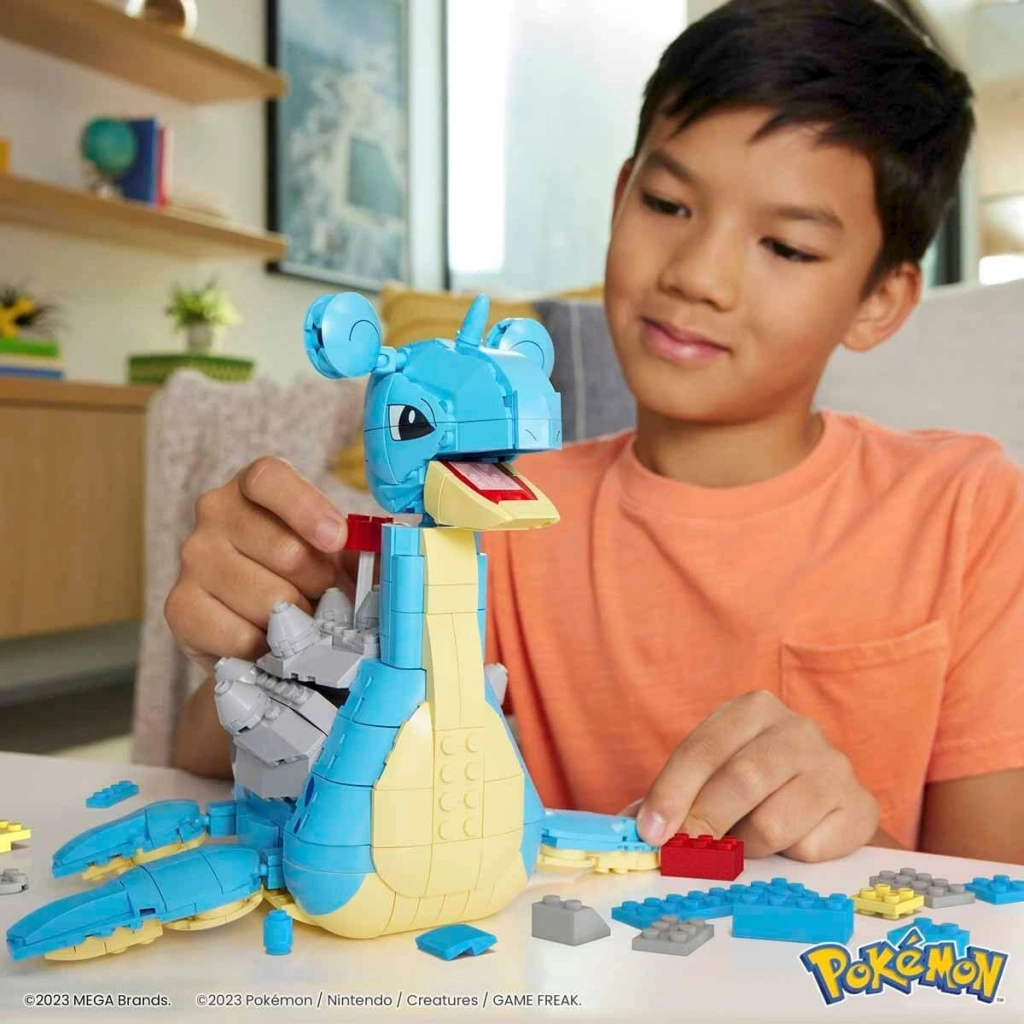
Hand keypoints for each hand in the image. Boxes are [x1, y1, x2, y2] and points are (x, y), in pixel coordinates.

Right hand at [164, 456, 356, 673]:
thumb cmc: (303, 577)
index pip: (269, 479)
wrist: (259, 629)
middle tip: (325, 596)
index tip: (337, 539)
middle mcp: (215, 512)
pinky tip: (269, 642)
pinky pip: (238, 635)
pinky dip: (266, 647)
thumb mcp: (334, 553)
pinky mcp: (179, 607)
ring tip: (297, 620)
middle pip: (284, 550)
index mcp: (254, 486)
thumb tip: (396, 549)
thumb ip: (360, 547)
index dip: (306, 508)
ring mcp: (192, 558)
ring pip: (266, 599)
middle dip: (319, 583)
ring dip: (296, 620)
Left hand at [625, 690, 879, 861]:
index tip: (652, 832)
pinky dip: (788, 856)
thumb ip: (674, 797)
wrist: (825, 802)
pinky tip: (790, 843)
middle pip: (741, 780)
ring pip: (774, 821)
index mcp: (752, 709)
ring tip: (744, 844)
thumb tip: (634, 827)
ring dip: (747, 846)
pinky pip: (810, 847)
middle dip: (705, 821)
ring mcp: (834, 765)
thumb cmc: (754, 786)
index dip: (672, 792)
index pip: (703, 749)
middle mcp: (797, 728)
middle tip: (686, 851)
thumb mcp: (711, 776)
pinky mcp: (858, 805)